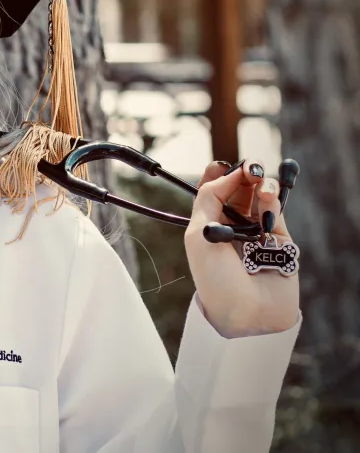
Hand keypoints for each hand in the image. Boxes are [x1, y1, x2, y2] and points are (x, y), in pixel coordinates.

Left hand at [183, 160, 299, 337]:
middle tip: (249, 167)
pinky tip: (268, 196)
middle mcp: (232, 227)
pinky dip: (272, 201)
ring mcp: (257, 233)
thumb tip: (225, 172)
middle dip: (244, 174)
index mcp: (208, 225)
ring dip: (261, 184)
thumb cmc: (215, 278)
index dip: (219, 175)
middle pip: (240, 190)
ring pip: (261, 198)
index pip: (213, 191)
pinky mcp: (280, 241)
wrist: (247, 313)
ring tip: (260, 180)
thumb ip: (208, 199)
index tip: (223, 165)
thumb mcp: (199, 234)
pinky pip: (275, 213)